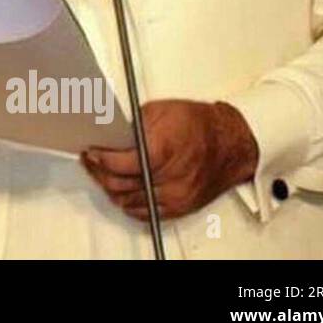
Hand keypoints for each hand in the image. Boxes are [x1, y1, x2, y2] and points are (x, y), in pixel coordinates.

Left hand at [82, 100, 258, 221]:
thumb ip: (131, 126)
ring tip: (104, 174)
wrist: (231, 143)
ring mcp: (175, 195)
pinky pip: (144, 213)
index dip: (99, 158)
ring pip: (128, 200)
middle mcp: (170, 177)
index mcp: (162, 149)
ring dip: (112, 188)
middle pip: (119, 184)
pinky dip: (130, 202)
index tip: (91, 152)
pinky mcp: (180, 207)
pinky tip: (123, 189)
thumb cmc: (199, 124)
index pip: (118, 164)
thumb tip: (107, 133)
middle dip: (100, 173)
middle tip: (92, 162)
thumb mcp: (159, 110)